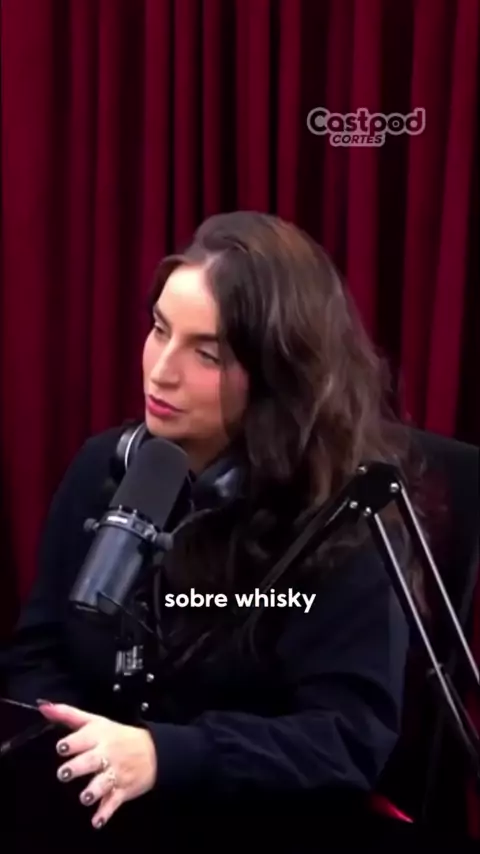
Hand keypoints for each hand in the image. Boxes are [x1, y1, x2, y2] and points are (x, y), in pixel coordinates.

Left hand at [37, 701, 156, 828]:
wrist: (153, 752)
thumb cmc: (117, 735)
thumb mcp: (95, 721)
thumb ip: (68, 715)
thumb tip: (44, 707)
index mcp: (100, 737)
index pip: (84, 739)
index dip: (73, 743)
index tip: (62, 748)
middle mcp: (107, 754)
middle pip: (91, 761)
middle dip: (78, 767)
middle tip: (65, 773)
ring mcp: (115, 773)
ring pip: (103, 783)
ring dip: (94, 791)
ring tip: (85, 796)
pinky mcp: (122, 791)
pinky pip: (113, 803)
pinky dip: (105, 813)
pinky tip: (96, 821)